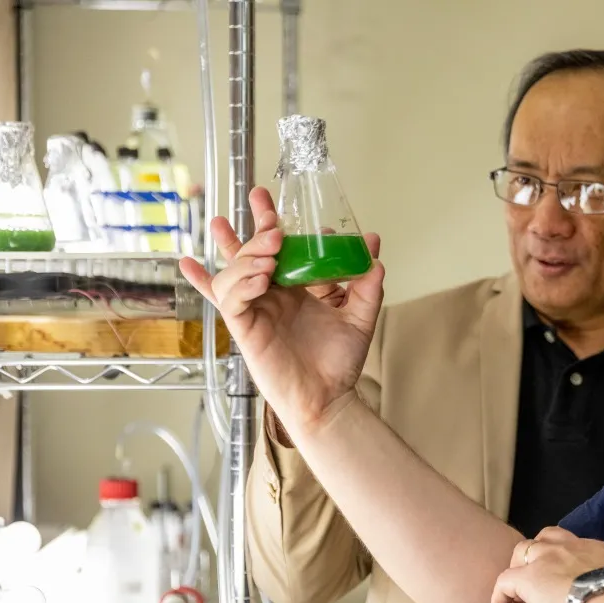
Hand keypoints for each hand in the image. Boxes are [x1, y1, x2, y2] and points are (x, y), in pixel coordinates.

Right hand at [179, 187, 384, 433]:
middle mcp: (270, 295)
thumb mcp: (361, 316)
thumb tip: (373, 247)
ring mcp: (255, 310)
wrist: (330, 398)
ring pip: (235, 271)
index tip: (276, 204)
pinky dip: (239, 283)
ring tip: (271, 249)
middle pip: (249, 253)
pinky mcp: (244, 329)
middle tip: (261, 202)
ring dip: (248, 253)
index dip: (270, 223)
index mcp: (293, 287)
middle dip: (252, 225)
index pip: (276, 248)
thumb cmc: (338, 362)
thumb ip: (367, 284)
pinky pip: (230, 300)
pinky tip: (257, 274)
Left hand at [491, 527, 603, 602]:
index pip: (576, 545)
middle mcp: (571, 547)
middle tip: (538, 578)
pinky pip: (503, 581)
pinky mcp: (528, 577)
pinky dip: (499, 597)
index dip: (565, 558)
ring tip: (519, 594)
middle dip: (538, 554)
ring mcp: (548, 559)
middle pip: (546, 538)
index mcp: (599, 550)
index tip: (565, 576)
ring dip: (519, 569)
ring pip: (522, 551)